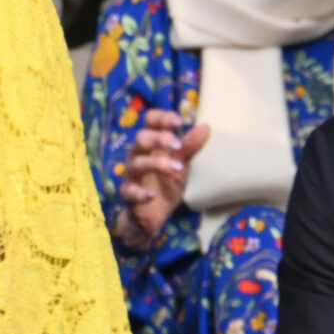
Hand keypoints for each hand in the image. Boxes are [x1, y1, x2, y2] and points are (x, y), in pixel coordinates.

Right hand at [115, 108, 208, 248]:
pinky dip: (140, 193)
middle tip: (177, 145)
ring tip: (176, 168)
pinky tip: (152, 195)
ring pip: (137, 163)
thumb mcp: (180, 164)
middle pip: (141, 139)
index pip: (149, 122)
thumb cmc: (165, 183)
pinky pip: (130, 191)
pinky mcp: (128, 195)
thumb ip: (189, 147)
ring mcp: (131, 175)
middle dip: (159, 139)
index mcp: (150, 144)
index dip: (162, 118)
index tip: (179, 121)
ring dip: (156, 164)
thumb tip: (206, 127)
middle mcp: (137, 155)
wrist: (152, 215)